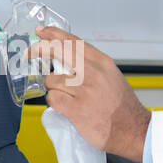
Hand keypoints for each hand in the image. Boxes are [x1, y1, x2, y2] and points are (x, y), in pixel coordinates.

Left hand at [29, 25, 149, 162]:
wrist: (132, 130)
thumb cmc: (122, 106)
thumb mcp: (111, 76)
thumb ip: (90, 65)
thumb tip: (66, 57)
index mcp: (102, 63)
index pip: (73, 41)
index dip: (53, 34)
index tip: (41, 32)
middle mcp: (93, 73)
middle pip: (58, 51)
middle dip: (40, 49)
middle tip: (30, 52)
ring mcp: (84, 90)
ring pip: (52, 79)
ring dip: (53, 88)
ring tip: (65, 96)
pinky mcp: (77, 108)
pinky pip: (53, 99)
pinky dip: (55, 103)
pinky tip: (65, 107)